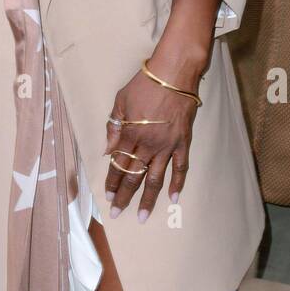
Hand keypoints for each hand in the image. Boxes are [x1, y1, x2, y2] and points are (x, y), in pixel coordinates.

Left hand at [105, 62, 199, 222]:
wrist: (174, 74)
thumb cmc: (144, 84)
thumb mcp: (120, 100)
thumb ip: (113, 125)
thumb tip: (106, 149)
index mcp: (130, 133)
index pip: (118, 163)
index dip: (112, 180)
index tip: (107, 195)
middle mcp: (148, 143)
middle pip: (134, 175)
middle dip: (124, 196)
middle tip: (117, 213)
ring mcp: (167, 145)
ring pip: (156, 178)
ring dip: (148, 198)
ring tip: (143, 216)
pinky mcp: (183, 142)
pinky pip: (181, 167)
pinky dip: (178, 183)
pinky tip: (174, 198)